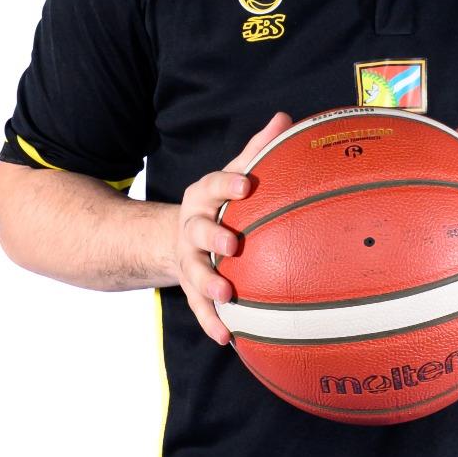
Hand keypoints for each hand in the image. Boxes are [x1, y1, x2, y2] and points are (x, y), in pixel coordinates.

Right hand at [176, 111, 293, 343]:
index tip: (246, 185)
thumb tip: (285, 118)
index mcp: (204, 196)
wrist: (172, 237)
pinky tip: (227, 338)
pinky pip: (198, 308)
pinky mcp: (189, 288)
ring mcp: (188, 259)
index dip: (227, 184)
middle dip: (214, 236)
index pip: (213, 185)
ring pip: (194, 272)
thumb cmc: (220, 202)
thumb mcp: (233, 173)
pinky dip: (210, 322)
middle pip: (198, 230)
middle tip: (233, 244)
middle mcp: (192, 227)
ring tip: (228, 296)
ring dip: (209, 284)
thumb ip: (258, 150)